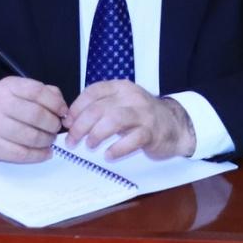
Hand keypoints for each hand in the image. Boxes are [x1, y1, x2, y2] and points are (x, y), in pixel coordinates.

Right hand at [0, 77, 65, 161]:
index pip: (37, 92)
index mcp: (7, 87)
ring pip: (31, 136)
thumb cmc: (0, 106)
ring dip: (47, 140)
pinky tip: (45, 152)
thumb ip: (43, 92)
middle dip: (53, 124)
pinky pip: (22, 153)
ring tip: (50, 139)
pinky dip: (39, 155)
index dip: (55, 103)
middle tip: (56, 128)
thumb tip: (63, 107)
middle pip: (37, 115)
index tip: (63, 112)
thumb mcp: (17, 90)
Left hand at [64, 80, 195, 159]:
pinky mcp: (152, 132)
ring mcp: (143, 114)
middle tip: (72, 141)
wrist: (175, 125)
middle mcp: (132, 97)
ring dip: (96, 134)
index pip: (93, 92)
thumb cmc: (141, 116)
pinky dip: (117, 149)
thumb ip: (99, 108)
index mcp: (121, 87)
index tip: (67, 122)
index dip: (76, 107)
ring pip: (114, 120)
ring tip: (89, 146)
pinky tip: (108, 155)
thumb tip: (70, 121)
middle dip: (81, 126)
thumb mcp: (121, 104)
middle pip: (99, 108)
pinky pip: (132, 140)